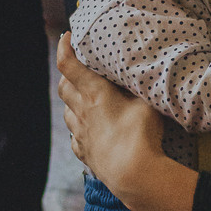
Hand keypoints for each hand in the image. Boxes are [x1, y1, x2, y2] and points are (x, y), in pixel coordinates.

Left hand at [56, 34, 164, 183]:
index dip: (64, 48)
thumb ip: (139, 86)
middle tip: (80, 70)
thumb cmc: (141, 134)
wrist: (133, 174)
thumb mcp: (146, 101)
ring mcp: (81, 134)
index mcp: (94, 94)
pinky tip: (89, 131)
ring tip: (85, 100)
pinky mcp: (85, 154)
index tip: (67, 37)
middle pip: (64, 88)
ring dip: (72, 103)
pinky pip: (75, 137)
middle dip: (68, 76)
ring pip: (67, 113)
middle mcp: (82, 112)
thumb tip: (140, 73)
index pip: (69, 65)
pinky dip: (79, 129)